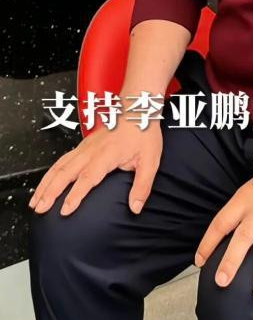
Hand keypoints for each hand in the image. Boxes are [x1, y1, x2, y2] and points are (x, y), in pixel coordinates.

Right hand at [28, 116, 162, 216]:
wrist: (138, 109)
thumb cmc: (144, 133)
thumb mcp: (150, 160)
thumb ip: (142, 185)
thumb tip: (135, 207)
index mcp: (107, 154)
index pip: (88, 177)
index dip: (75, 194)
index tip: (65, 210)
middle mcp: (92, 150)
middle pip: (66, 172)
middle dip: (51, 191)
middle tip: (40, 209)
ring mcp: (85, 147)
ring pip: (60, 166)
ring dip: (46, 183)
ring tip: (35, 202)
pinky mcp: (82, 146)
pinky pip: (62, 160)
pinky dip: (50, 173)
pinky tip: (45, 184)